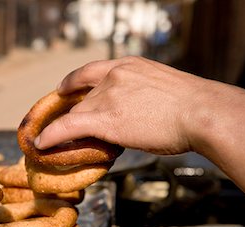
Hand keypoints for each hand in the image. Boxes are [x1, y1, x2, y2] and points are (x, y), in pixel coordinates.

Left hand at [34, 56, 211, 154]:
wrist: (202, 112)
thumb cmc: (193, 105)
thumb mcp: (163, 88)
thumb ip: (142, 94)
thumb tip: (137, 111)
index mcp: (128, 66)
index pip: (90, 71)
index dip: (72, 81)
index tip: (63, 89)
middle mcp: (114, 76)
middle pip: (83, 98)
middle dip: (73, 114)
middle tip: (65, 127)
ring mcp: (108, 96)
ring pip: (77, 114)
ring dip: (66, 129)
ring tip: (54, 142)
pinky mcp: (104, 119)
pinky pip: (69, 127)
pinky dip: (52, 136)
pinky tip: (42, 144)